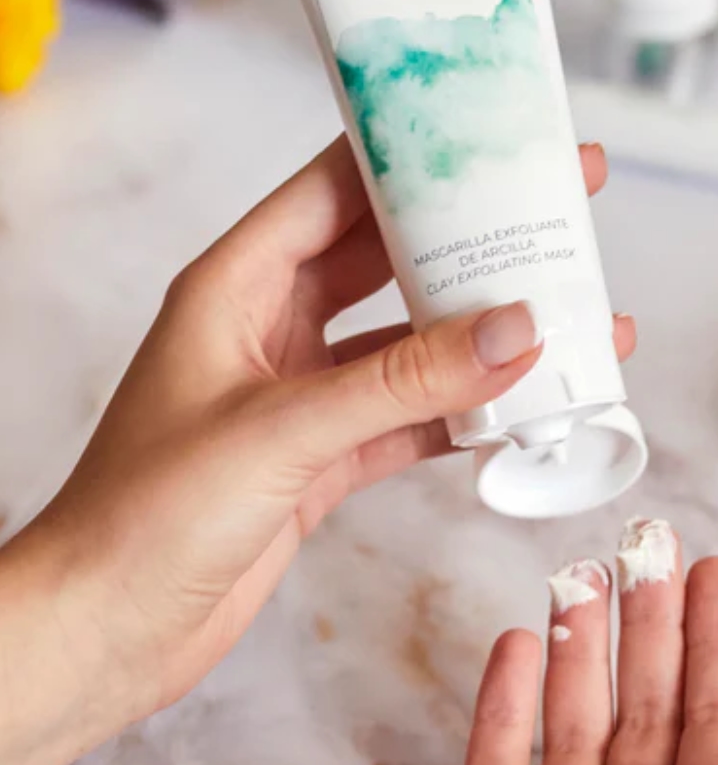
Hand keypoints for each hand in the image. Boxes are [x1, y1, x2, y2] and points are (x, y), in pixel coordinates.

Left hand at [0, 138, 632, 764]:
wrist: (105, 629)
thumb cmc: (142, 516)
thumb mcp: (281, 431)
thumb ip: (402, 382)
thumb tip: (513, 332)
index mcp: (237, 286)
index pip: (336, 191)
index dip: (413, 157)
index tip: (491, 136)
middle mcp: (272, 328)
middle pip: (389, 260)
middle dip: (470, 239)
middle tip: (553, 212)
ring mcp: (303, 395)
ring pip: (411, 345)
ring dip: (481, 336)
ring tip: (564, 316)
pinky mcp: (324, 458)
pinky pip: (412, 417)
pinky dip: (465, 414)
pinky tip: (523, 407)